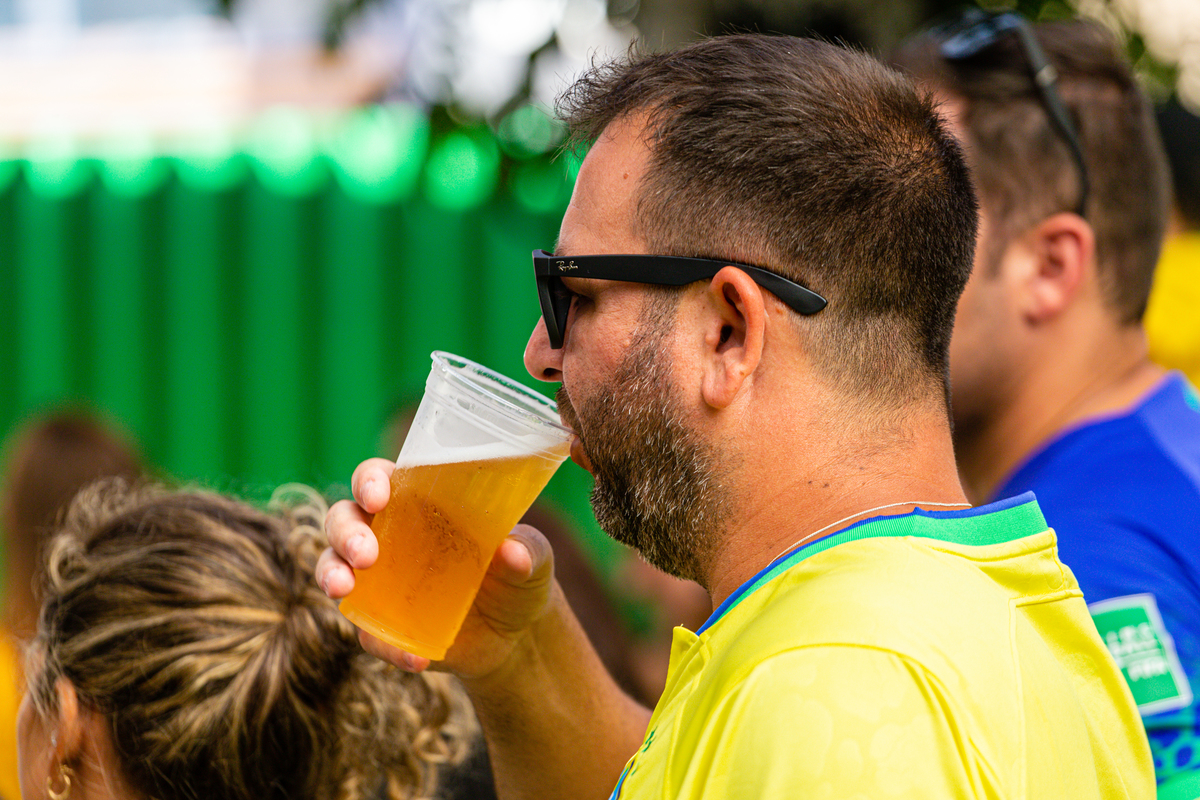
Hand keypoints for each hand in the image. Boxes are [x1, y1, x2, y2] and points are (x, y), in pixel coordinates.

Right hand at [317, 458, 557, 679]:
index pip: (380, 478)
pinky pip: (367, 632)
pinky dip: (383, 644)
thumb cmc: (519, 576)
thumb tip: (512, 552)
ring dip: (331, 573)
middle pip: (344, 518)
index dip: (370, 480)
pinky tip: (413, 657)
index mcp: (420, 503)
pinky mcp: (381, 625)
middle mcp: (389, 534)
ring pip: (333, 565)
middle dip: (346, 531)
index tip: (378, 494)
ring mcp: (378, 581)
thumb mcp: (534, 559)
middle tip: (365, 554)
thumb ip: (527, 551)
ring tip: (344, 589)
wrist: (518, 636)